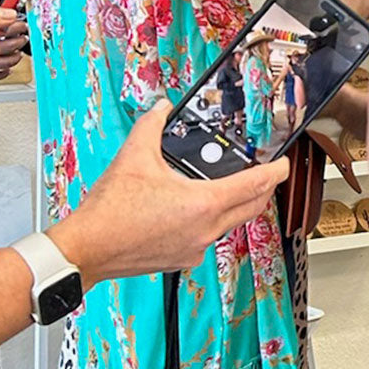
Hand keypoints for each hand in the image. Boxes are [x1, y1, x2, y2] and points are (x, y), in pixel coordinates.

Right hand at [45, 101, 290, 283]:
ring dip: (235, 206)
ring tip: (227, 188)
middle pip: (252, 208)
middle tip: (264, 175)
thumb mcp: (133, 157)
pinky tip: (194, 211)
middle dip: (262, 190)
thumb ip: (152, 126)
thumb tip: (161, 109)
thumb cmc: (109, 214)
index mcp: (204, 204)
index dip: (275, 172)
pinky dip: (210, 222)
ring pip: (231, 224)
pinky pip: (208, 238)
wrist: (86, 250)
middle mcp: (206, 229)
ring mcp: (195, 247)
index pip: (255, 185)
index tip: (283, 164)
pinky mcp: (182, 259)